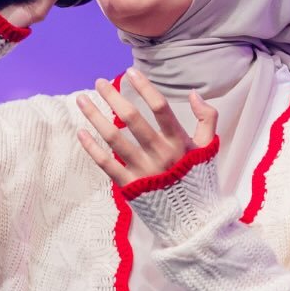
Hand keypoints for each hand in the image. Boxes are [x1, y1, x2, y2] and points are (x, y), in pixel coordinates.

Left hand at [75, 68, 217, 188]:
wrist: (192, 218)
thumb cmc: (197, 178)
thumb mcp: (209, 148)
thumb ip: (207, 118)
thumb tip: (194, 93)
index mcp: (179, 142)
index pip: (160, 107)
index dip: (145, 87)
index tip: (130, 72)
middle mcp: (160, 154)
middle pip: (132, 118)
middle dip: (113, 96)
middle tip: (98, 82)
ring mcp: (143, 170)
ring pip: (114, 138)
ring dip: (95, 116)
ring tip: (82, 99)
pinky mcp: (130, 186)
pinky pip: (106, 164)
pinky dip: (91, 148)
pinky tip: (80, 132)